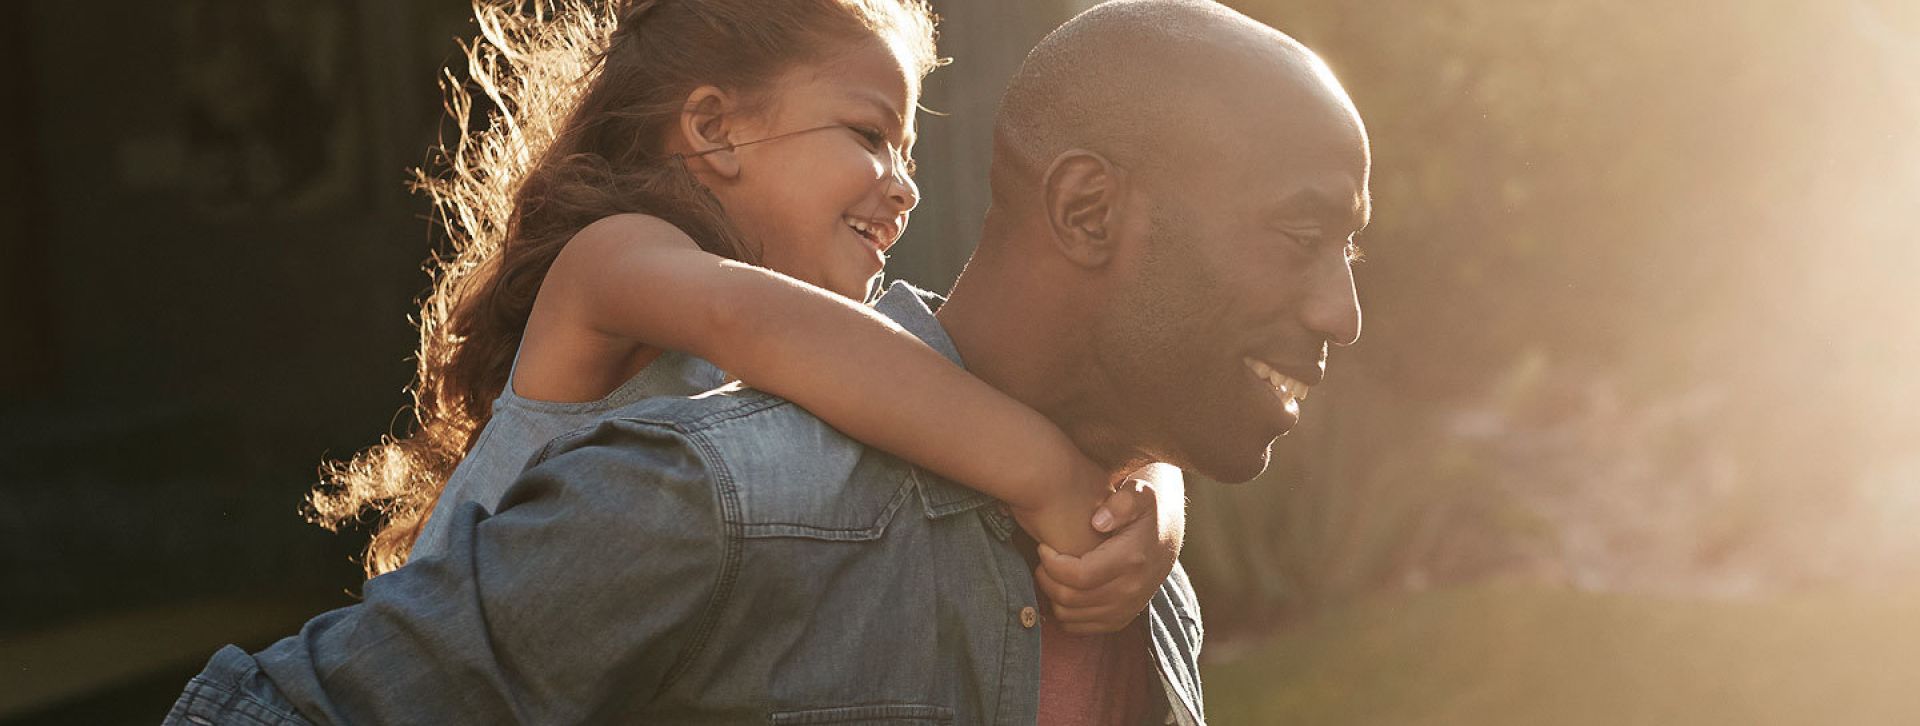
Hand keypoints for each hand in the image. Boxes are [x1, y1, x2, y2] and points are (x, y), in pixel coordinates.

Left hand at [1032, 475, 1184, 633]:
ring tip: (1050, 571)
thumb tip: (1098, 522)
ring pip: (1071, 616)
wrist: (1166, 537)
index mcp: (1131, 560)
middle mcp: (1130, 590)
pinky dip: (1064, 612)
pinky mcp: (1120, 619)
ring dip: (1052, 595)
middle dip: (1046, 578)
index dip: (1052, 563)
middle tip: (1041, 559)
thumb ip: (1122, 502)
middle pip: (1071, 598)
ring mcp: (1126, 609)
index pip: (1079, 575)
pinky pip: (1080, 628)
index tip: (1043, 546)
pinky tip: (1063, 588)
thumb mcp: (1140, 493)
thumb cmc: (1145, 511)